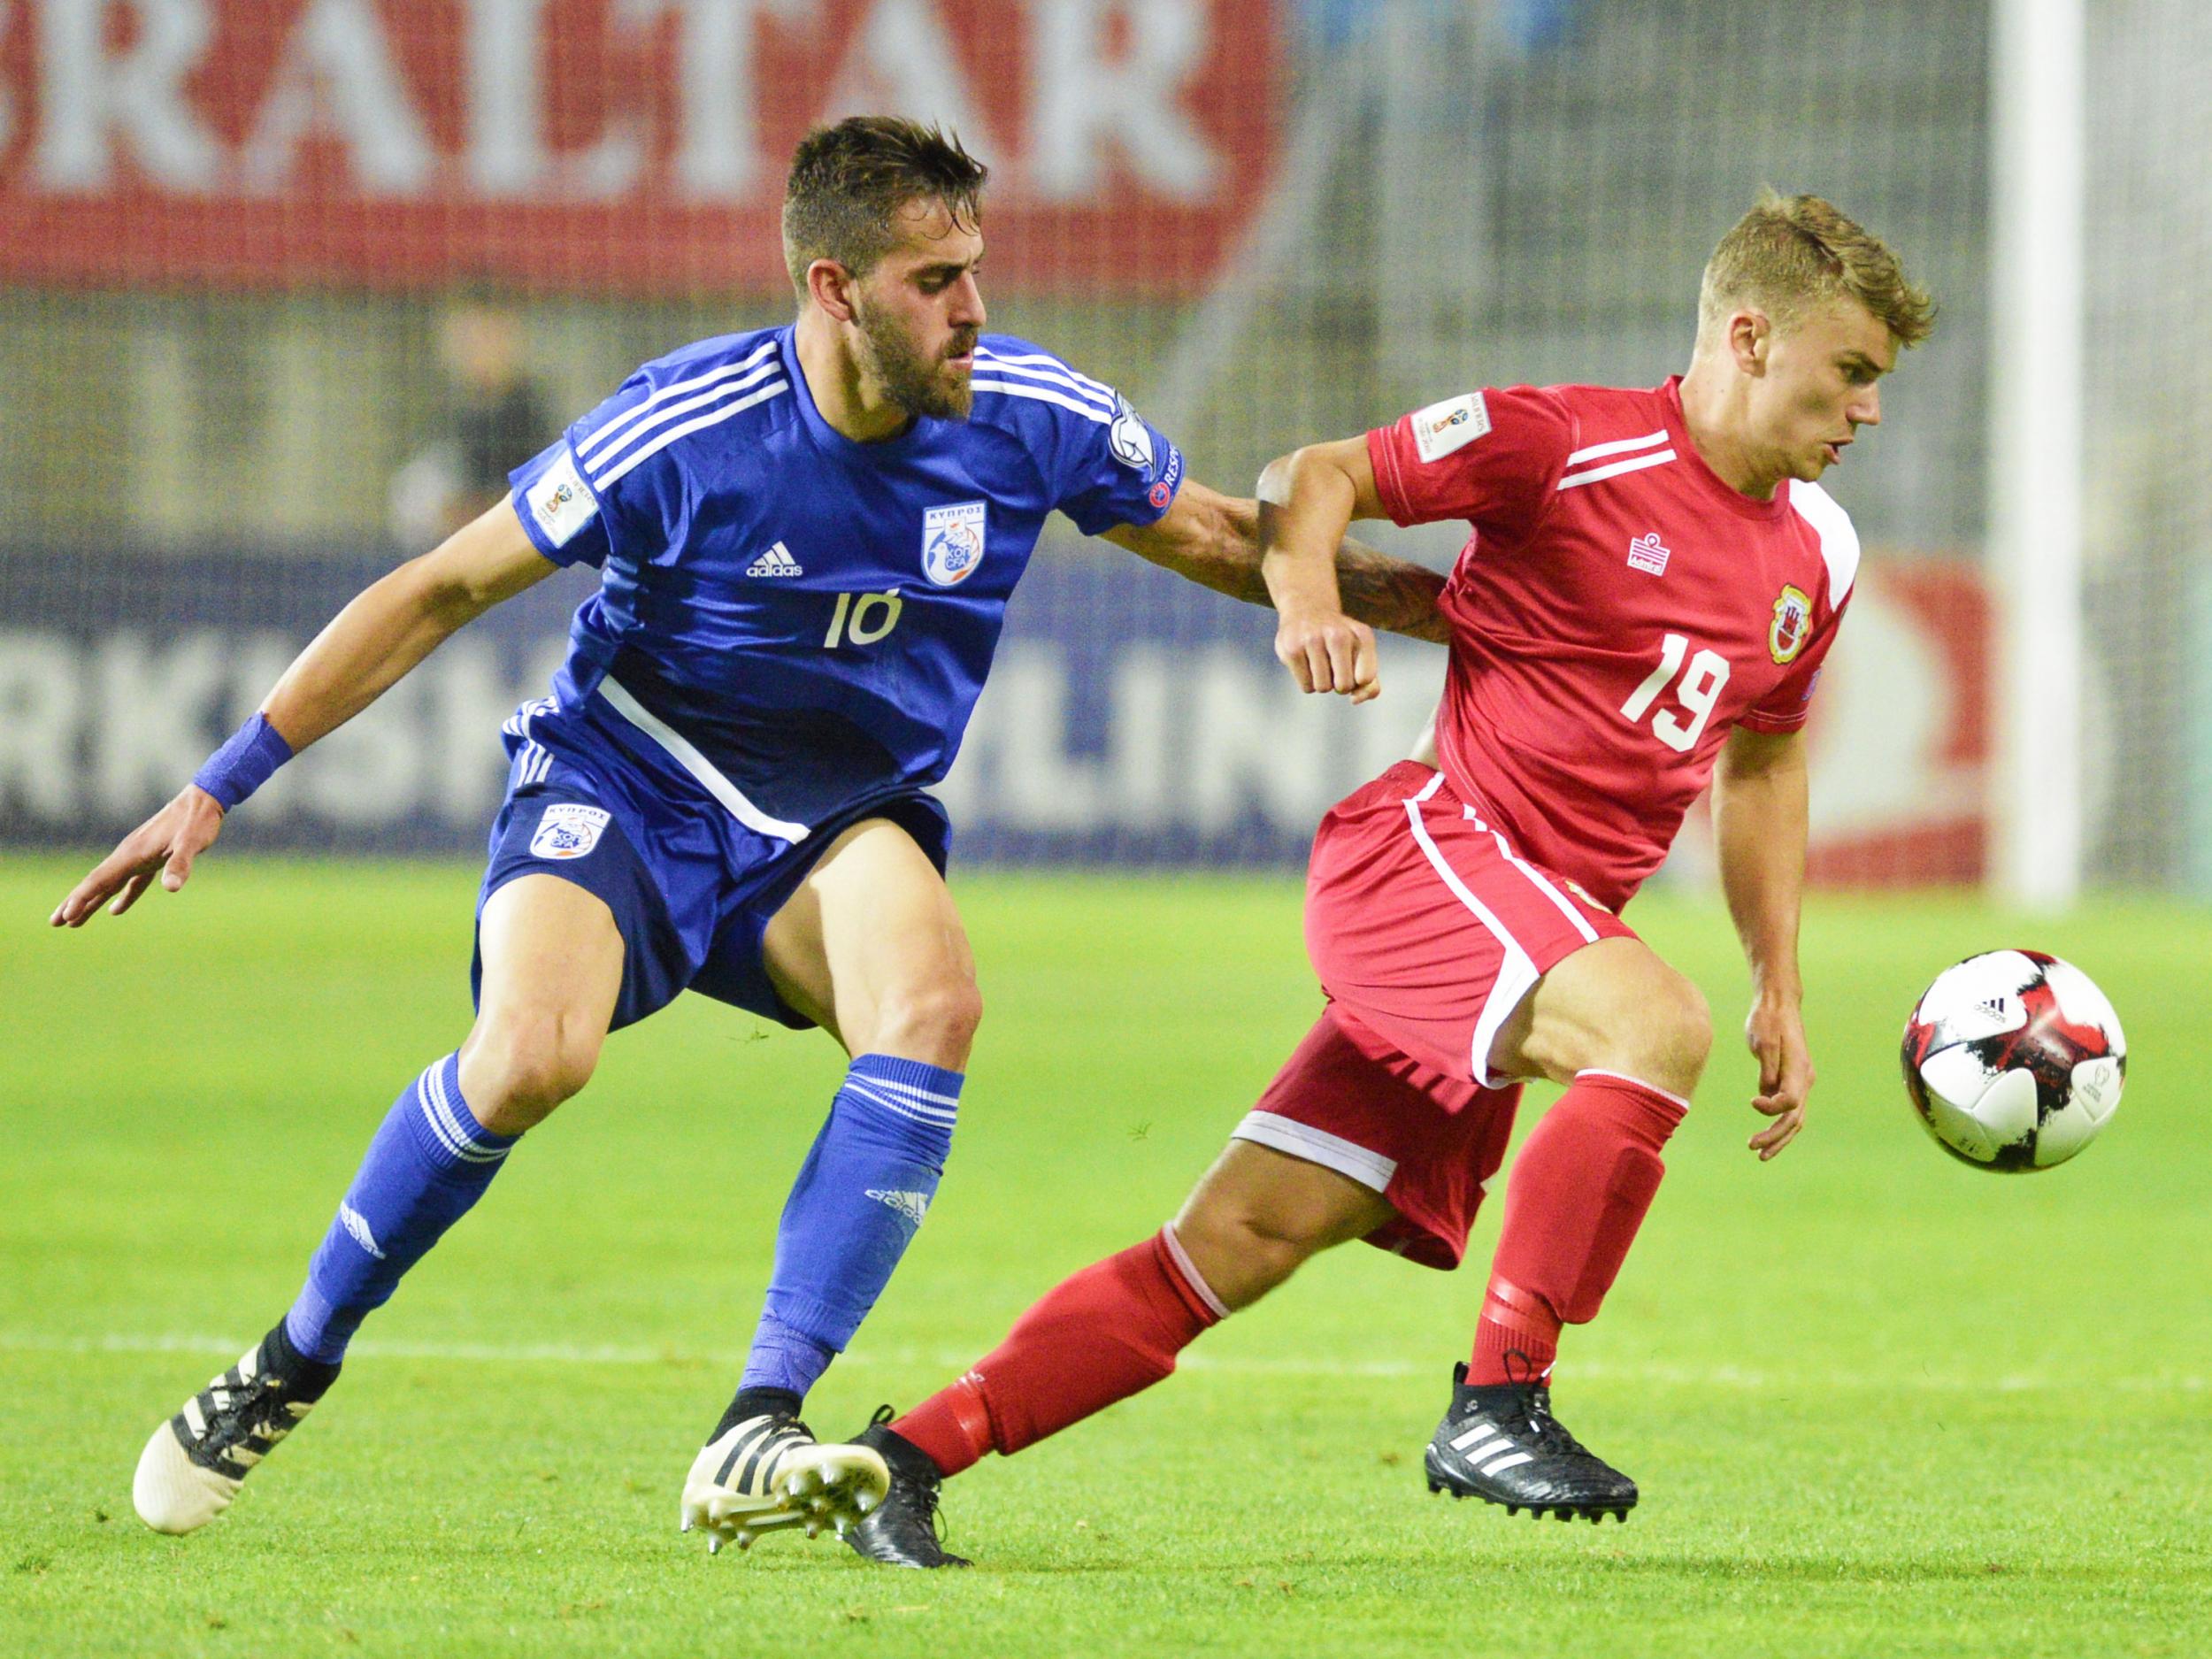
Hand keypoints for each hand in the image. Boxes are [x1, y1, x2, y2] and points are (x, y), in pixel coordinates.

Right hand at [50, 786, 227, 927]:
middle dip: (75, 903)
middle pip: (96, 883)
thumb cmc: (197, 821)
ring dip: (91, 902)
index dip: (82, 898)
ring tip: (74, 921)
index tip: (65, 916)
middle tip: (55, 923)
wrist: (203, 800)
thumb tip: (171, 888)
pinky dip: (121, 897)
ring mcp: (139, 856)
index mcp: (132, 853)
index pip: (100, 880)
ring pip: (109, 884)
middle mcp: (129, 855)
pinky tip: (114, 910)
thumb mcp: (192, 843)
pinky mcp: (152, 859)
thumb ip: (180, 863)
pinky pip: (130, 882)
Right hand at [1274, 609, 1379, 702]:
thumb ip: (1370, 685)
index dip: (1359, 682)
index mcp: (1362, 635)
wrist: (1307, 610)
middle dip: (1340, 685)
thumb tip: (1355, 699)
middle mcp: (1338, 634)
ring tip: (1320, 663)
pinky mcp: (1291, 649)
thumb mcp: (1361, 655)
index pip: (1366, 678)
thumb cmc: (1340, 642)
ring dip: (1322, 683)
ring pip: (1323, 688)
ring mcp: (1312, 639)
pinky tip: (1306, 663)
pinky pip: (1306, 687)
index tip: (1354, 668)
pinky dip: (1308, 682)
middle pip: (1344, 686)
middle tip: (1335, 668)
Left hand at [1744, 995, 1813, 1159]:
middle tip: (1753, 1149)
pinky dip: (1779, 1125)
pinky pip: (1789, 1110)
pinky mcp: (1792, 1081)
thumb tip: (1766, 1094)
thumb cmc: (1768, 1020)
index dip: (1771, 1109)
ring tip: (1760, 1154)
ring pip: (1794, 1119)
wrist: (1778, 1004)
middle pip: (1794, 1118)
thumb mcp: (1763, 1042)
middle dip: (1775, 1137)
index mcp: (1799, 1070)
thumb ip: (1767, 1070)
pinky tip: (1765, 1137)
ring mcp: (1801, 1081)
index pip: (1790, 1102)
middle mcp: (1805, 1079)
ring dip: (1778, 1137)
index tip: (1752, 1102)